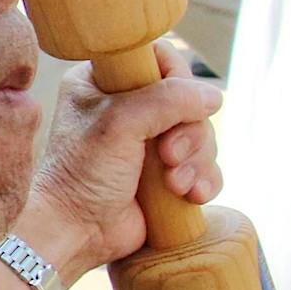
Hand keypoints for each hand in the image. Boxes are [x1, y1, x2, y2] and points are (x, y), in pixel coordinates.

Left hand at [26, 41, 223, 279]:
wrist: (76, 231)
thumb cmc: (83, 173)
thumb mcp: (120, 123)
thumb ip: (168, 98)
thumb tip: (214, 97)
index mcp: (104, 83)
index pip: (159, 58)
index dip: (175, 81)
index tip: (166, 108)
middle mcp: (129, 108)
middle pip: (190, 101)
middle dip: (189, 132)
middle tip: (168, 156)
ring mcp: (149, 143)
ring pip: (202, 134)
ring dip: (197, 160)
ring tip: (175, 183)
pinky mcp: (165, 174)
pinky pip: (205, 166)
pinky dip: (204, 179)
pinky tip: (190, 195)